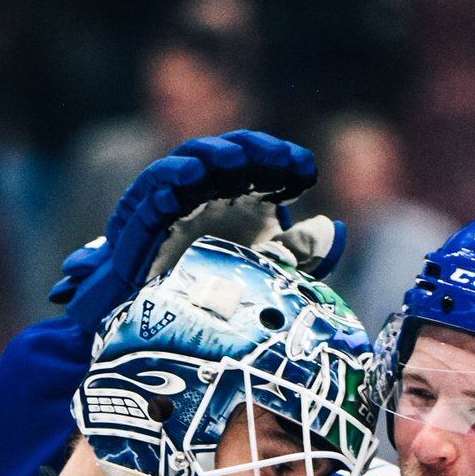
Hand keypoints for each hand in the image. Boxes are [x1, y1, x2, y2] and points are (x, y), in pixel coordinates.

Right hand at [49, 130, 335, 332]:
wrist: (163, 323)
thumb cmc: (216, 290)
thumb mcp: (268, 272)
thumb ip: (301, 253)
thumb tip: (337, 230)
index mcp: (235, 198)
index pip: (259, 164)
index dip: (283, 160)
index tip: (307, 171)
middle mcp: (203, 194)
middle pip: (225, 157)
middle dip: (251, 152)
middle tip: (275, 158)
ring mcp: (170, 205)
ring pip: (183, 166)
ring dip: (207, 158)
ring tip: (231, 159)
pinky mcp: (137, 226)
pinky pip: (146, 198)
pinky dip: (164, 186)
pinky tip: (186, 180)